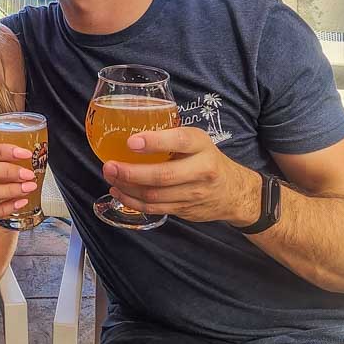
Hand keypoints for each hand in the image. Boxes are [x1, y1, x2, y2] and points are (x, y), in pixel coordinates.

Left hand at [104, 126, 261, 225]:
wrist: (234, 192)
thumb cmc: (207, 159)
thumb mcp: (197, 142)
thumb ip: (171, 138)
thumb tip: (129, 133)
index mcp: (201, 145)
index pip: (179, 141)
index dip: (154, 142)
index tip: (131, 142)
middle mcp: (200, 169)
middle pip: (162, 175)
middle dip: (131, 172)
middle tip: (109, 166)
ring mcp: (193, 193)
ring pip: (154, 195)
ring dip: (127, 188)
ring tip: (110, 177)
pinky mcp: (184, 210)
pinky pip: (154, 208)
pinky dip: (133, 201)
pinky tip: (119, 192)